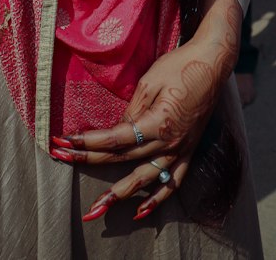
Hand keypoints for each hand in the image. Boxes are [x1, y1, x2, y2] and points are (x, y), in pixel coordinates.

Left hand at [56, 0, 239, 221]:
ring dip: (119, 194)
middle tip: (63, 160)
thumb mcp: (149, 82)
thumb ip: (131, 111)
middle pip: (123, 158)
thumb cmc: (179, 65)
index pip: (115, 139)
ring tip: (97, 207)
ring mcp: (180, 150)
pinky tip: (141, 212)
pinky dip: (158, 200)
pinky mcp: (189, 151)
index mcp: (157, 124)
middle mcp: (169, 143)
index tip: (65, 142)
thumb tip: (116, 132)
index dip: (87, 142)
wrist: (212, 63)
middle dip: (90, 161)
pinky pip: (173, 183)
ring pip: (145, 179)